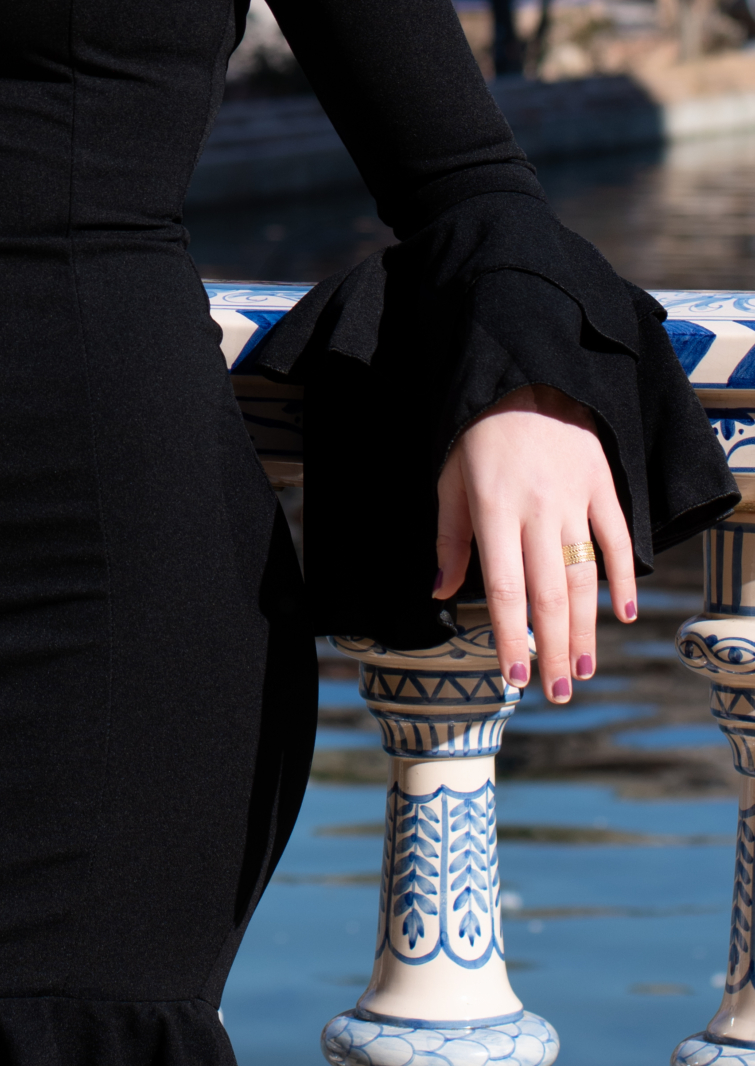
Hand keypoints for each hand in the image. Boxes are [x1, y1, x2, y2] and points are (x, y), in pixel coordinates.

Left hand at [436, 383, 635, 702]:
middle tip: (558, 694)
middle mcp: (536, 510)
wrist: (524, 371)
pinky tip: (623, 614)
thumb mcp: (449, 477)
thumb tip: (441, 593)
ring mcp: (574, 498)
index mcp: (492, 509)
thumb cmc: (476, 430)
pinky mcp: (602, 486)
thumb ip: (449, 538)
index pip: (504, 589)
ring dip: (584, 629)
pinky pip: (615, 539)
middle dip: (551, 650)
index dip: (509, 637)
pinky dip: (622, 578)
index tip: (513, 678)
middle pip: (548, 595)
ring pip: (583, 577)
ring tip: (581, 669)